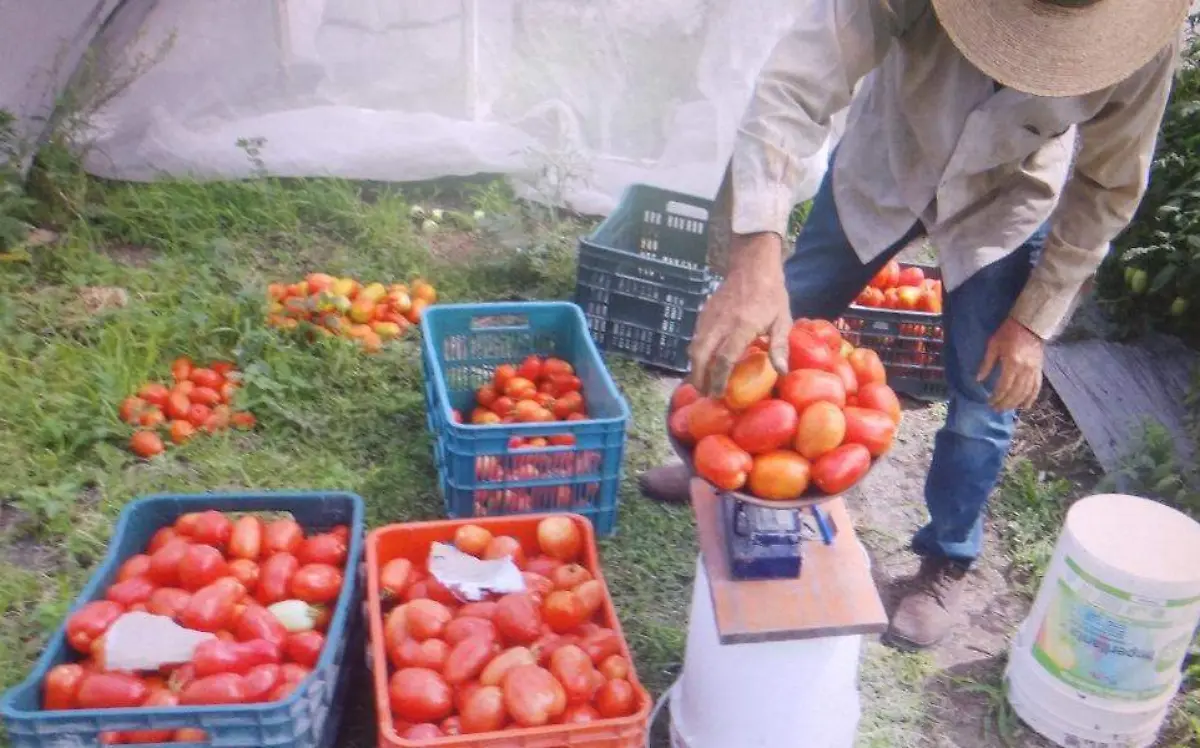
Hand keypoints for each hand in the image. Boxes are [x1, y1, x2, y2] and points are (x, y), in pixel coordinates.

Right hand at [688, 233, 790, 396]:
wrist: (752, 265)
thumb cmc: (771, 294)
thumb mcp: (783, 319)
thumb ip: (780, 346)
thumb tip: (781, 373)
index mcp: (742, 326)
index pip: (724, 358)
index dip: (719, 378)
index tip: (719, 393)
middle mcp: (721, 323)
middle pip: (701, 355)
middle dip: (700, 378)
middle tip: (705, 394)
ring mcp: (709, 317)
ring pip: (694, 347)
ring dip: (695, 368)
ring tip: (702, 383)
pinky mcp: (703, 314)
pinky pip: (695, 338)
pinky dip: (696, 354)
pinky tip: (703, 364)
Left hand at [976, 317, 1044, 410]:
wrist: (1030, 325)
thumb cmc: (1008, 333)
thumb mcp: (993, 345)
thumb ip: (986, 364)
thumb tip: (978, 380)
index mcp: (1012, 363)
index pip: (1004, 386)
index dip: (996, 397)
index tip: (989, 402)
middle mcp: (1024, 370)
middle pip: (1015, 393)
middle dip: (1005, 403)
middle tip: (996, 409)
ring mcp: (1034, 371)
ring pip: (1026, 393)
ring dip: (1016, 403)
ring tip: (1006, 409)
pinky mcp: (1039, 370)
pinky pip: (1036, 388)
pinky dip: (1031, 398)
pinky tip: (1025, 406)